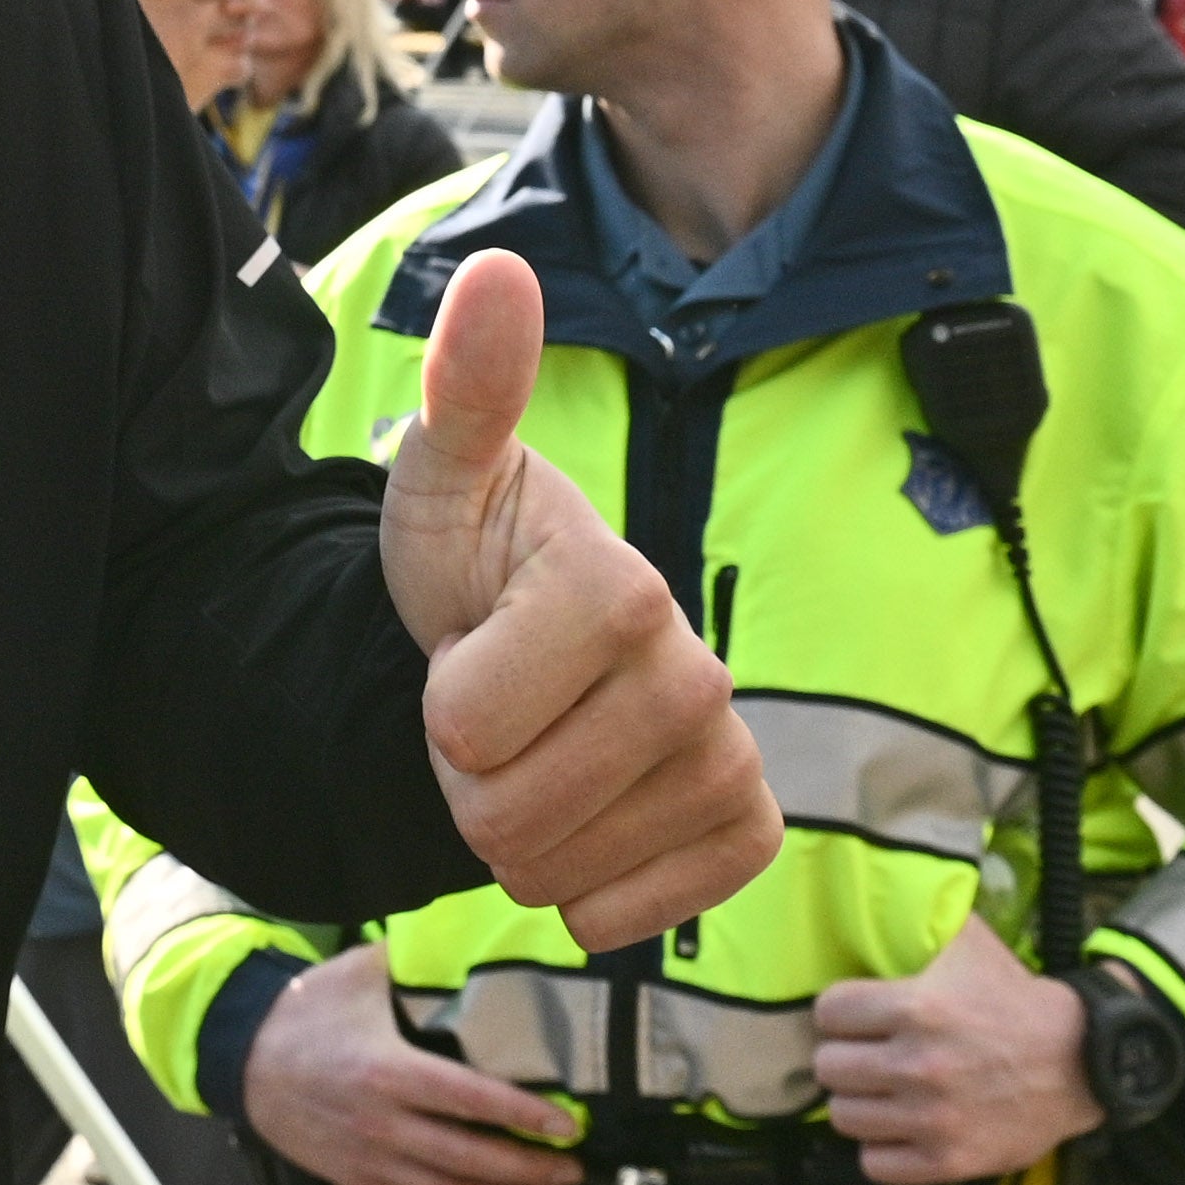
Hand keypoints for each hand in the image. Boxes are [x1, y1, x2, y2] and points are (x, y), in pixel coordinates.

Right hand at [240, 942, 582, 1184]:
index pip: (468, 1099)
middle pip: (467, 1159)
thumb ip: (412, 960)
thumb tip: (470, 938)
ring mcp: (368, 1158)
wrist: (242, 1057)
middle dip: (528, 1169)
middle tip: (571, 1167)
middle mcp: (380, 1122)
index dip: (522, 1115)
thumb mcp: (356, 974)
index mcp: (386, 1069)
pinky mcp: (357, 1180)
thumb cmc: (306, 1012)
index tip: (566, 1124)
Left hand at [379, 249, 780, 947]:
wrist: (516, 640)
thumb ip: (465, 387)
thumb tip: (500, 271)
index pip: (470, 724)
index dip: (437, 707)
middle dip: (465, 779)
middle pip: (509, 811)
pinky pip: (644, 913)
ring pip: (559, 870)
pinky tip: (582, 828)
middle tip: (489, 712)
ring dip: (515, 834)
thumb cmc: (471, 556)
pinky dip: (587, 896)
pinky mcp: (747, 827)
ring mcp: (728, 754)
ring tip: (530, 753)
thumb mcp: (441, 473)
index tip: (461, 650)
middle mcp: (697, 671)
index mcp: (618, 586)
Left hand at [813, 913, 1099, 1184]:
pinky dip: (882, 1149)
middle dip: (845, 1057)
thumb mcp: (967, 943)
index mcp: (916, 1008)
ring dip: (860, 1103)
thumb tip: (877, 884)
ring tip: (880, 1091)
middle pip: (828, 1067)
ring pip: (844, 1117)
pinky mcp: (951, 1160)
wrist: (1081, 1061)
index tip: (856, 1017)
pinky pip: (877, 1164)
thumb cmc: (1015, 998)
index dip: (839, 1013)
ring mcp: (934, 1117)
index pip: (828, 1012)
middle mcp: (919, 1065)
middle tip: (866, 1055)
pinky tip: (899, 1126)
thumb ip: (919, 916)